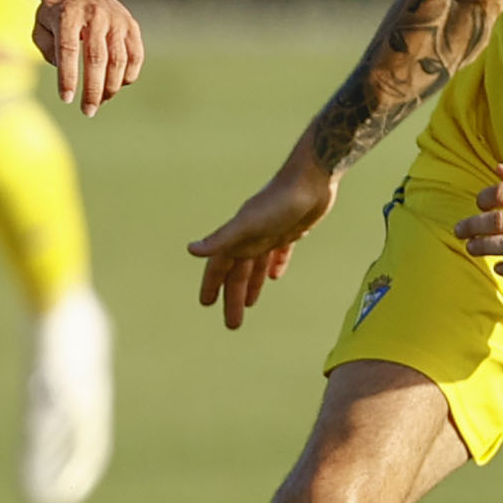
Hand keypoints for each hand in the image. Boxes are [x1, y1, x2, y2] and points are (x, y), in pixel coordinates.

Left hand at [33, 0, 144, 115]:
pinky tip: (116, 86)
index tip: (66, 99)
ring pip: (119, 59)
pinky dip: (128, 75)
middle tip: (88, 111)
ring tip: (99, 102)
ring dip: (111, 87)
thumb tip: (64, 70)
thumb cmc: (57, 11)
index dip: (68, 76)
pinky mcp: (131, 26)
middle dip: (93, 89)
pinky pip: (135, 56)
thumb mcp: (40, 24)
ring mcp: (116, 20)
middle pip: (97, 58)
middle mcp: (95, 15)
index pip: (68, 49)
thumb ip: (46, 48)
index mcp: (68, 14)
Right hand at [187, 159, 338, 328]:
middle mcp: (251, 236)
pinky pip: (279, 253)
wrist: (312, 178)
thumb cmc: (280, 201)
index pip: (220, 267)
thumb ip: (222, 238)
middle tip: (232, 323)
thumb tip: (190, 250)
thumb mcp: (249, 224)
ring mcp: (270, 233)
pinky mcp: (290, 231)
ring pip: (256, 266)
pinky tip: (276, 276)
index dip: (212, 285)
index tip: (206, 304)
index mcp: (238, 237)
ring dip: (252, 285)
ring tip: (250, 305)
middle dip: (233, 297)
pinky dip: (275, 265)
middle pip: (239, 273)